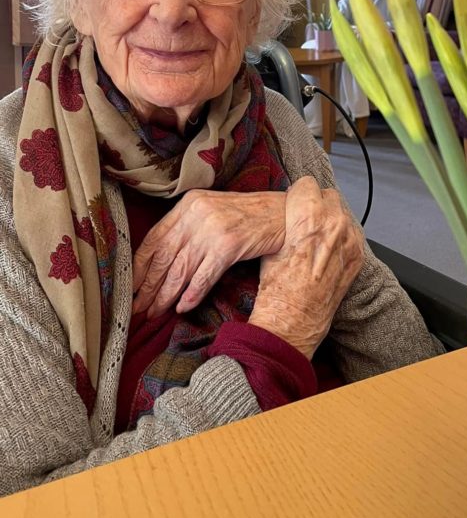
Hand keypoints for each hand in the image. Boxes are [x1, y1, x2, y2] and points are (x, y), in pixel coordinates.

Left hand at [132, 190, 286, 318]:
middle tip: (137, 307)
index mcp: (188, 204)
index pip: (154, 238)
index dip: (139, 266)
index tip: (130, 286)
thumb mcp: (212, 211)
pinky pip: (204, 277)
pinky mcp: (228, 246)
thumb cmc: (248, 216)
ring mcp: (212, 230)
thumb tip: (163, 261)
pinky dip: (192, 294)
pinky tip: (182, 308)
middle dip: (148, 287)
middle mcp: (197, 215)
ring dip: (165, 296)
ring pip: (180, 270)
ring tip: (155, 312)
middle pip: (164, 257)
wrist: (285, 214)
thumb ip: (188, 227)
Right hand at [249, 176, 363, 358]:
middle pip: (327, 194)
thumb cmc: (277, 288)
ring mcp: (350, 241)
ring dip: (329, 218)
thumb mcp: (270, 245)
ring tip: (314, 237)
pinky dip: (341, 236)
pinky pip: (352, 232)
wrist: (293, 322)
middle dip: (315, 203)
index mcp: (309, 216)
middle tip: (302, 220)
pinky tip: (326, 250)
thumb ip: (286, 220)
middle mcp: (334, 224)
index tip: (292, 202)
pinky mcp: (357, 256)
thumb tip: (291, 209)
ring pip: (342, 211)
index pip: (306, 183)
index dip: (296, 194)